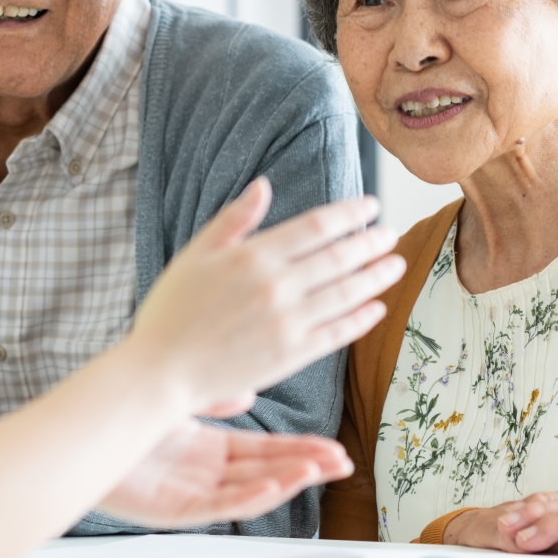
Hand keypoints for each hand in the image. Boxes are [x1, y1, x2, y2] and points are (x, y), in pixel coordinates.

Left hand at [96, 421, 351, 528]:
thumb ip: (214, 399)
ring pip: (247, 493)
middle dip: (305, 468)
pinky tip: (271, 487)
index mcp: (206, 450)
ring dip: (285, 482)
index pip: (263, 453)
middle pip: (265, 473)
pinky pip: (216, 508)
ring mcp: (189, 494)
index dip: (298, 450)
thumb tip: (248, 392)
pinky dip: (246, 499)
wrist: (77, 436)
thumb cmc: (118, 417)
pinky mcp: (171, 510)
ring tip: (316, 471)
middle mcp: (202, 474)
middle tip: (341, 463)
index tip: (331, 447)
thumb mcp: (179, 402)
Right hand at [125, 181, 404, 414]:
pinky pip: (337, 333)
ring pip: (346, 294)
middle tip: (390, 233)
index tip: (371, 206)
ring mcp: (287, 324)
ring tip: (395, 264)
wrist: (161, 371)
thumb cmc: (171, 310)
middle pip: (339, 258)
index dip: (349, 214)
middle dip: (371, 242)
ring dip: (376, 277)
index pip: (316, 227)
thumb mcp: (195, 254)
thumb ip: (234, 220)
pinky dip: (361, 319)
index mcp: (253, 256)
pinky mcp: (291, 356)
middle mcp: (276, 287)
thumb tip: (264, 185)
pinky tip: (376, 307)